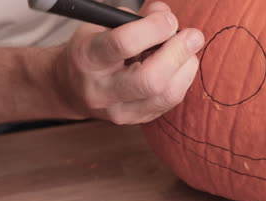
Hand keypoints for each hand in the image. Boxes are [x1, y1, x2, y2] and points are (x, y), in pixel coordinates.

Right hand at [54, 2, 204, 124]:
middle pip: (150, 80)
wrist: (71, 89)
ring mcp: (120, 111)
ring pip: (166, 95)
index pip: (123, 44)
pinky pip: (170, 102)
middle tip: (193, 36)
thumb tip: (165, 14)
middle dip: (178, 54)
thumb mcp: (102, 26)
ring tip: (188, 50)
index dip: (154, 29)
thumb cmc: (91, 50)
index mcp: (88, 59)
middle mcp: (102, 91)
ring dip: (186, 68)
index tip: (168, 20)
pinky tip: (180, 66)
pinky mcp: (137, 120)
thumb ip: (135, 18)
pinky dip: (182, 80)